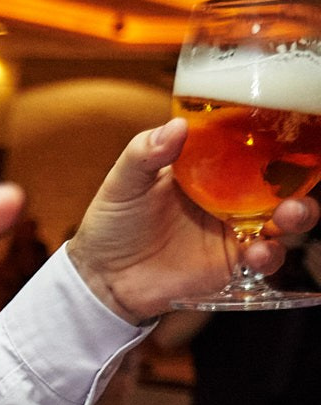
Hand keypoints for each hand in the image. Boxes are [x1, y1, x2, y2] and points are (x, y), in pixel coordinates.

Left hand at [70, 118, 320, 322]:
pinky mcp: (232, 261)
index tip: (289, 128)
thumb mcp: (123, 182)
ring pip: (284, 216)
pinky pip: (266, 256)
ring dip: (298, 213)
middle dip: (300, 177)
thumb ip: (145, 153)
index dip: (275, 138)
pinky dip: (270, 254)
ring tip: (288, 216)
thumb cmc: (112, 224)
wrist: (103, 278)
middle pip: (279, 179)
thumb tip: (178, 126)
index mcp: (207, 167)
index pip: (250, 146)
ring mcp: (233, 228)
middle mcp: (228, 195)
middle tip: (300, 178)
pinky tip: (256, 252)